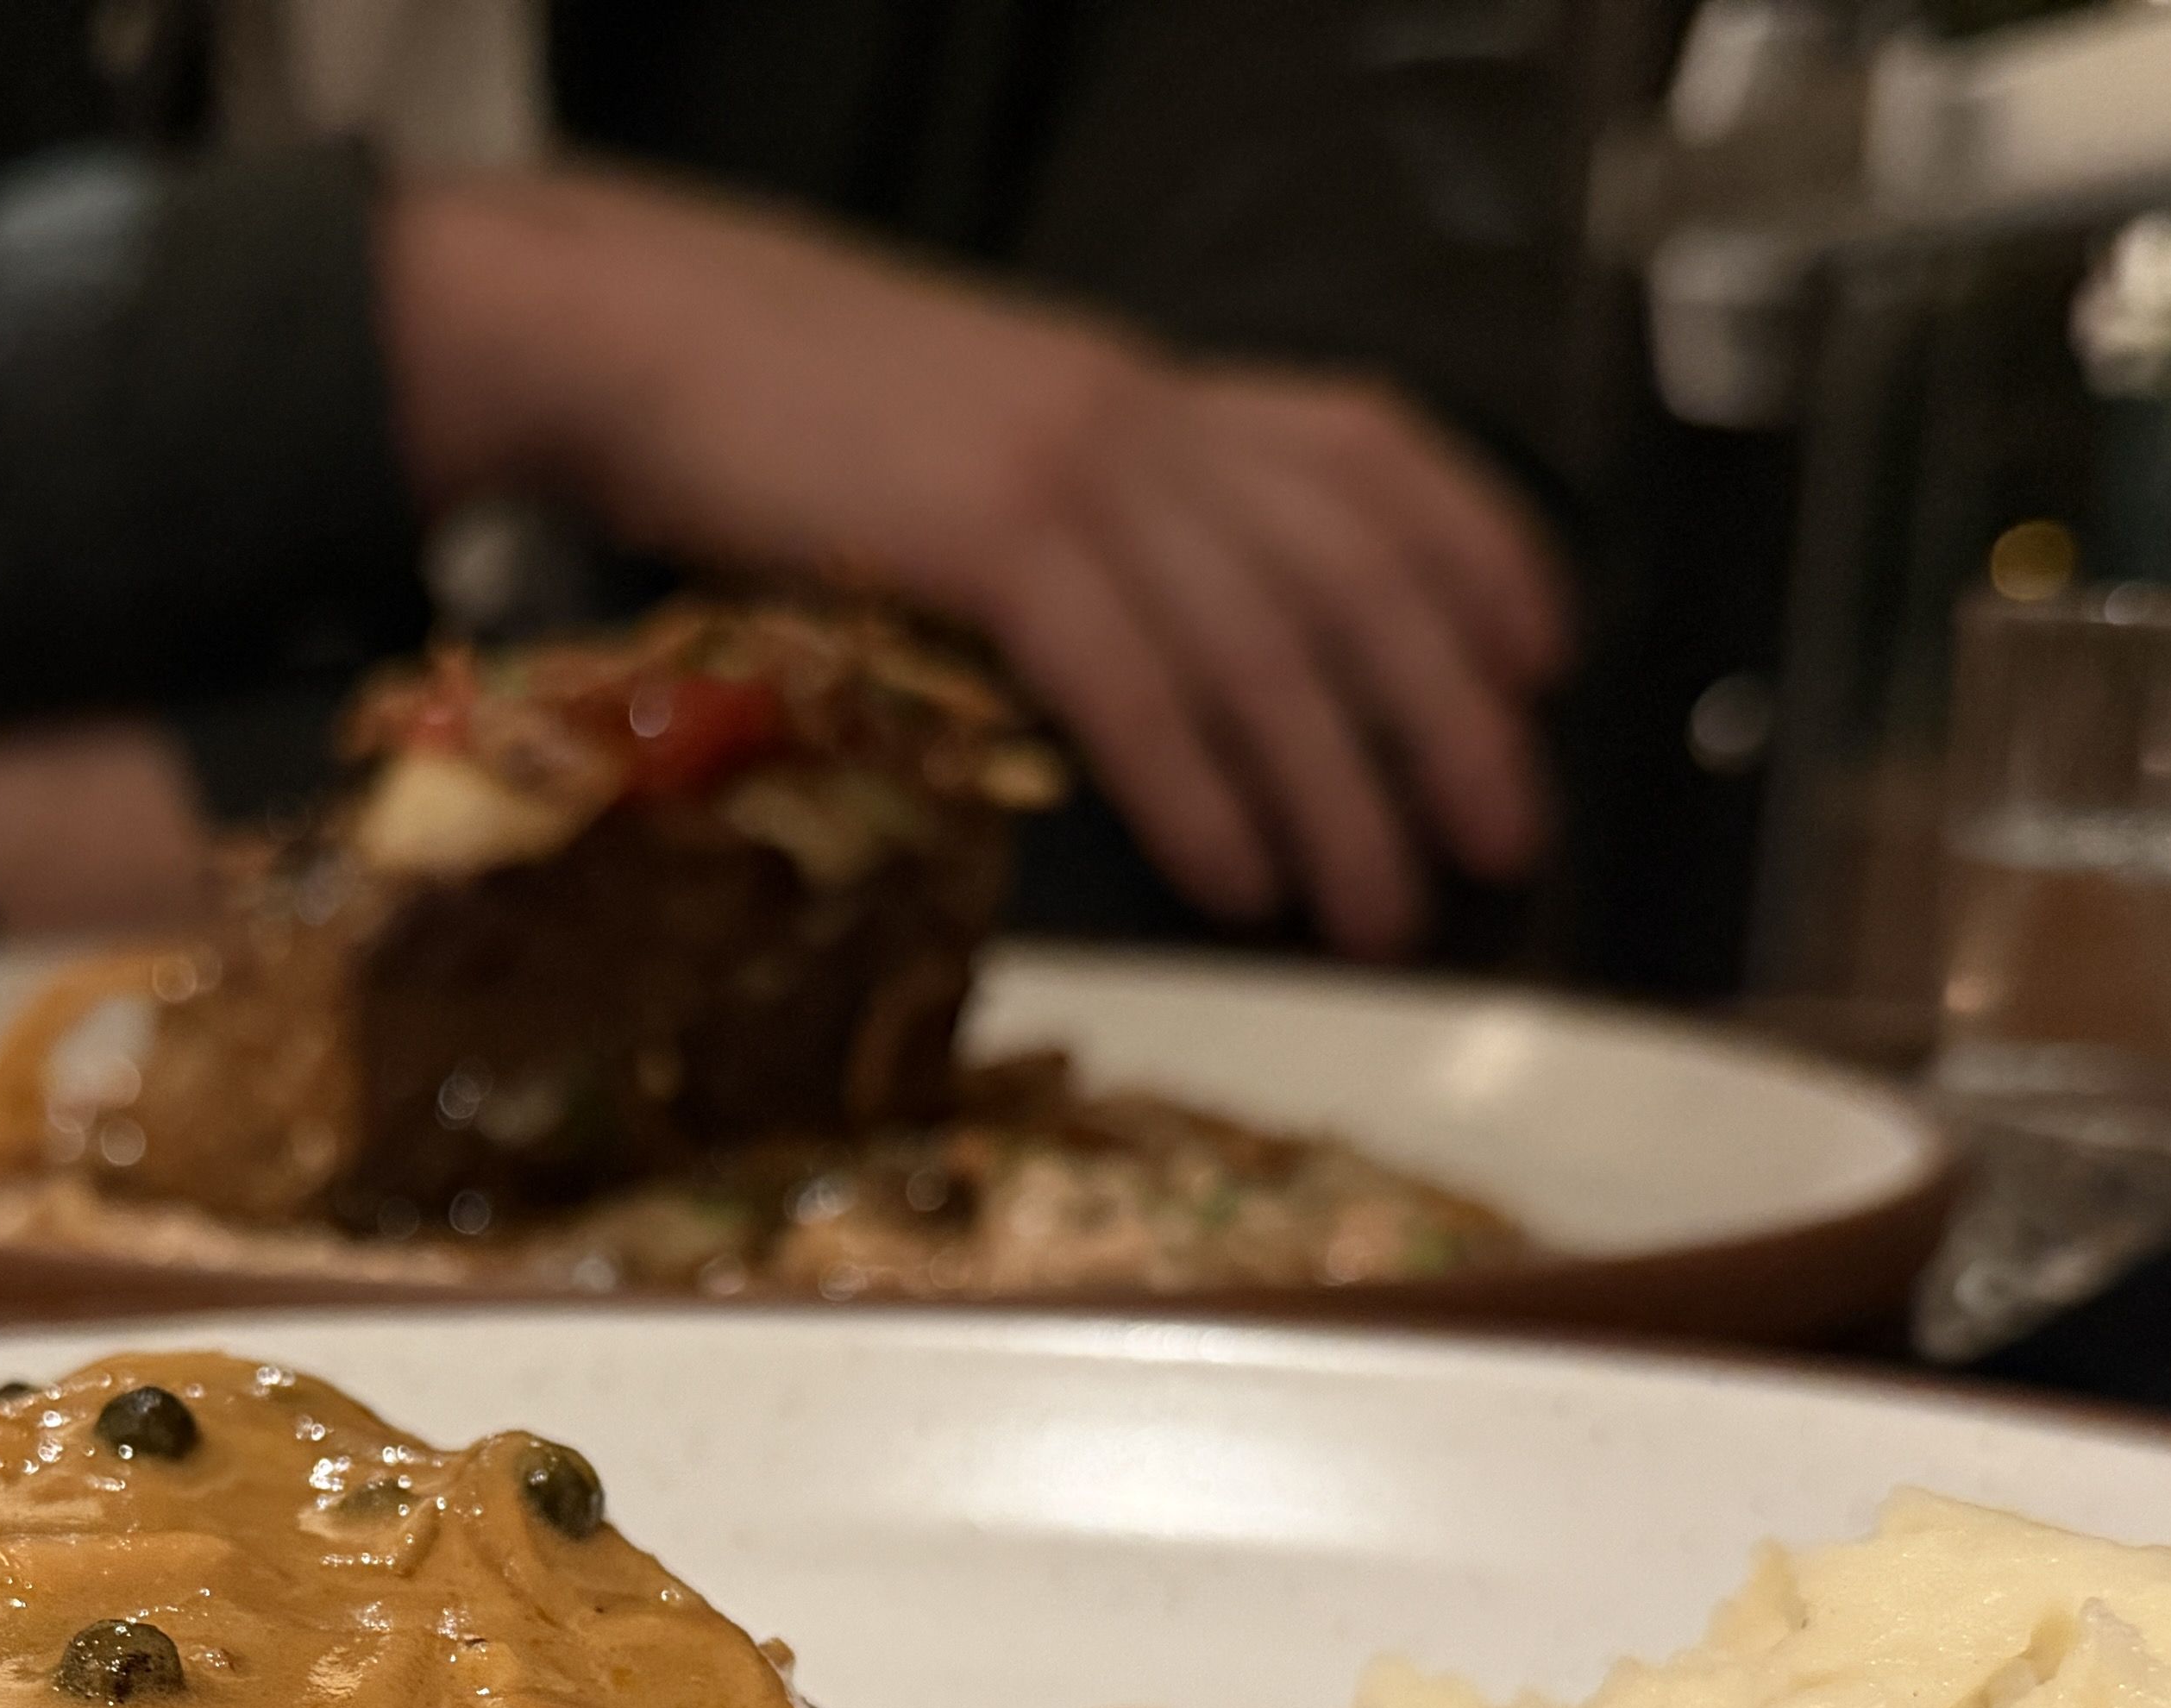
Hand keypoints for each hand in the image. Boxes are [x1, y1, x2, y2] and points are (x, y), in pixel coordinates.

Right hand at [387, 173, 1566, 957]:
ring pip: (1264, 643)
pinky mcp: (986, 537)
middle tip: (1503, 834)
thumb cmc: (774, 408)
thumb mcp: (969, 428)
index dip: (1480, 546)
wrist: (629, 334)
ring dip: (1341, 794)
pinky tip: (1243, 880)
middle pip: (1352, 566)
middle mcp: (1136, 414)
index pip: (1368, 446)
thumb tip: (1152, 627)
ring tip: (1381, 909)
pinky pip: (1134, 683)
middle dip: (1448, 711)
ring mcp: (1067, 470)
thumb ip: (1079, 504)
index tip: (1541, 656)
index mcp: (1140, 385)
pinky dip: (1203, 791)